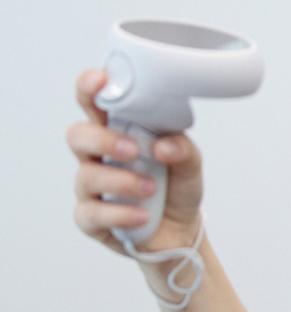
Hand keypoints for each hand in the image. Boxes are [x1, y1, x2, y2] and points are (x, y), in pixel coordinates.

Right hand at [67, 69, 204, 253]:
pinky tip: (142, 215)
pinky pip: (92, 213)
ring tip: (151, 189)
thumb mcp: (190, 164)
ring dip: (122, 181)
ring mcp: (92, 187)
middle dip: (102, 139)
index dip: (90, 89)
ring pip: (87, 176)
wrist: (181, 230)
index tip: (101, 81)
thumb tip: (163, 145)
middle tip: (133, 150)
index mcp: (119, 132)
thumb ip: (182, 148)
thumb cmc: (176, 188)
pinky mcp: (92, 218)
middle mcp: (99, 157)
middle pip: (77, 135)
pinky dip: (120, 214)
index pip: (95, 104)